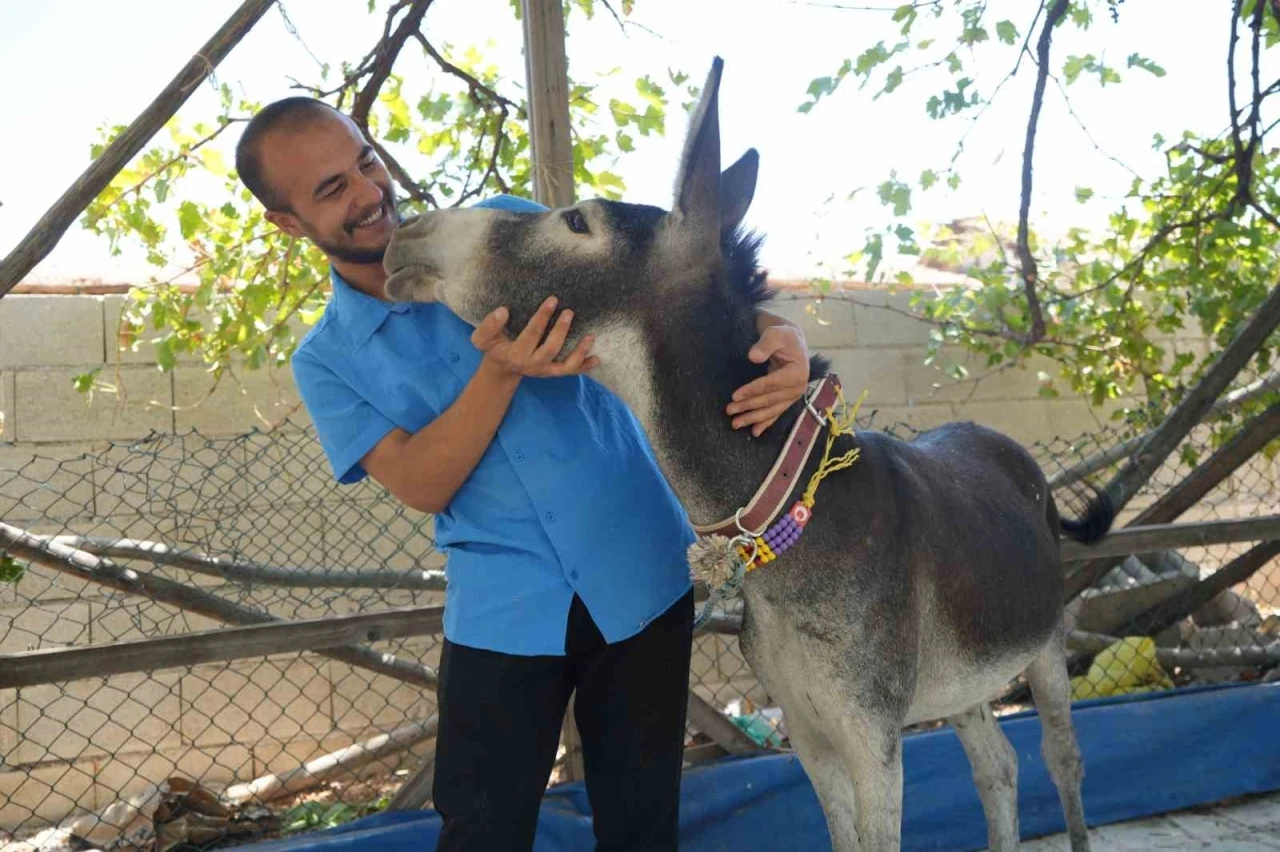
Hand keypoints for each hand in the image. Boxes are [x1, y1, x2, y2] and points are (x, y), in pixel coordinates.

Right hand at [472, 296, 598, 378]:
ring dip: (579, 352)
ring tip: (591, 337)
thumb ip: (489, 325)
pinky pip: (571, 371)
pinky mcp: (554, 372)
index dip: (542, 317)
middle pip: (551, 349)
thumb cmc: (494, 348)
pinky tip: (597, 358)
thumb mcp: (482, 338)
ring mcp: (546, 370)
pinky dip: (585, 366)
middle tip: (570, 312)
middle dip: (561, 331)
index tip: (552, 300)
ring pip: (566, 366)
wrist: (502, 369)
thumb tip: (503, 311)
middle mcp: (533, 364)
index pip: (532, 334)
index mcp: (516, 354)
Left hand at [727, 324, 810, 436]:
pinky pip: (776, 413)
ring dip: (753, 418)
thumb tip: (753, 356)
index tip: (734, 396)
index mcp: (797, 372)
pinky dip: (765, 423)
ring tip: (735, 423)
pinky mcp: (788, 400)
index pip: (771, 384)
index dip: (752, 391)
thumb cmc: (782, 335)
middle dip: (749, 407)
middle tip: (729, 411)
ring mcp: (794, 396)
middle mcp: (798, 387)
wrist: (792, 341)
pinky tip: (754, 432)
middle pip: (769, 400)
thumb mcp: (775, 333)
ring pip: (771, 410)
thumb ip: (765, 344)